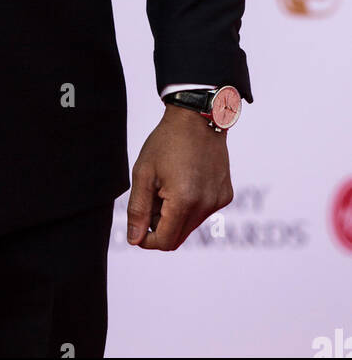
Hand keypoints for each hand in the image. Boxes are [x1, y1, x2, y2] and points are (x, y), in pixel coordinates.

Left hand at [126, 103, 232, 250]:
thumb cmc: (166, 142)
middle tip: (152, 197)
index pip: (165, 242)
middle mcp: (206, 206)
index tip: (138, 225)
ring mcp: (218, 201)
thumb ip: (138, 210)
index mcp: (184, 201)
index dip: (147, 240)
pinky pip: (203, 212)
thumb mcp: (143, 173)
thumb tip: (134, 240)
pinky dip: (191, 205)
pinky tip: (185, 180)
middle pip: (178, 237)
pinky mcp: (225, 195)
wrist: (197, 118)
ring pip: (190, 225)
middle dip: (160, 226)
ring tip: (168, 185)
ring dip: (175, 215)